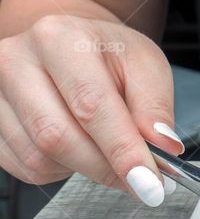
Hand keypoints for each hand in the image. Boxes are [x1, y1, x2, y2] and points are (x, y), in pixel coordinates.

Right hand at [0, 15, 182, 203]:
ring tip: (108, 148)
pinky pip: (26, 167)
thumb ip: (156, 106)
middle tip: (141, 179)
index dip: (121, 149)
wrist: (73, 47)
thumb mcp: (146, 65)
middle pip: (57, 136)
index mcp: (60, 38)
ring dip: (84, 168)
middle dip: (105, 167)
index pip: (90, 104)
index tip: (147, 180)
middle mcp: (17, 61)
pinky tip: (79, 147)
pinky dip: (61, 170)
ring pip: (39, 157)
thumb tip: (162, 146)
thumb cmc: (108, 54)